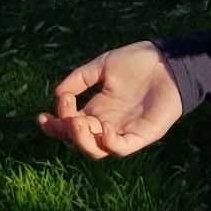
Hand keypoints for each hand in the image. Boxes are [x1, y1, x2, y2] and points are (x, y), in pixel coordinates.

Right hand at [38, 42, 184, 160]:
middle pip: (79, 141)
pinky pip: (121, 148)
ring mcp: (125, 131)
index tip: (42, 117)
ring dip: (82, 141)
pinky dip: (108, 143)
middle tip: (64, 118)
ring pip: (96, 151)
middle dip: (65, 132)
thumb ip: (80, 78)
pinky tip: (103, 127)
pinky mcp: (143, 135)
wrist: (169, 59)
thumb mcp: (103, 65)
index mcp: (98, 109)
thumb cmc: (140, 61)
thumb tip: (58, 94)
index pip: (70, 126)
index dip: (54, 127)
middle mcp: (108, 123)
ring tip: (77, 123)